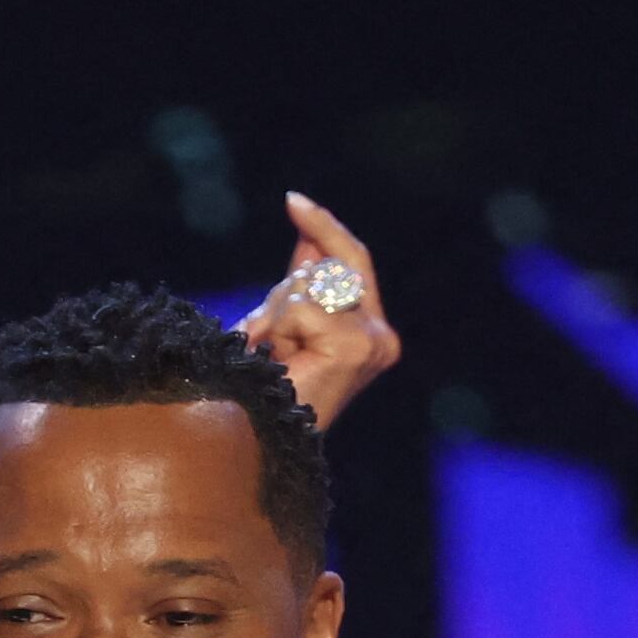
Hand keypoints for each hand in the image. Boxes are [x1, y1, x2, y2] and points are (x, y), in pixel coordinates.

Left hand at [234, 192, 400, 430]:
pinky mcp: (355, 347)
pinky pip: (302, 307)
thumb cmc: (267, 390)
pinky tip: (277, 360)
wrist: (255, 437)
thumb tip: (309, 234)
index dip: (323, 227)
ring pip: (312, 283)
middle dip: (287, 287)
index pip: (353, 260)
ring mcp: (373, 344)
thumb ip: (303, 284)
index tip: (292, 201)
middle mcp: (382, 339)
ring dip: (276, 313)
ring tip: (272, 355)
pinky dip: (277, 328)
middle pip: (333, 263)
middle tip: (264, 333)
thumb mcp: (287, 324)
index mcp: (372, 335)